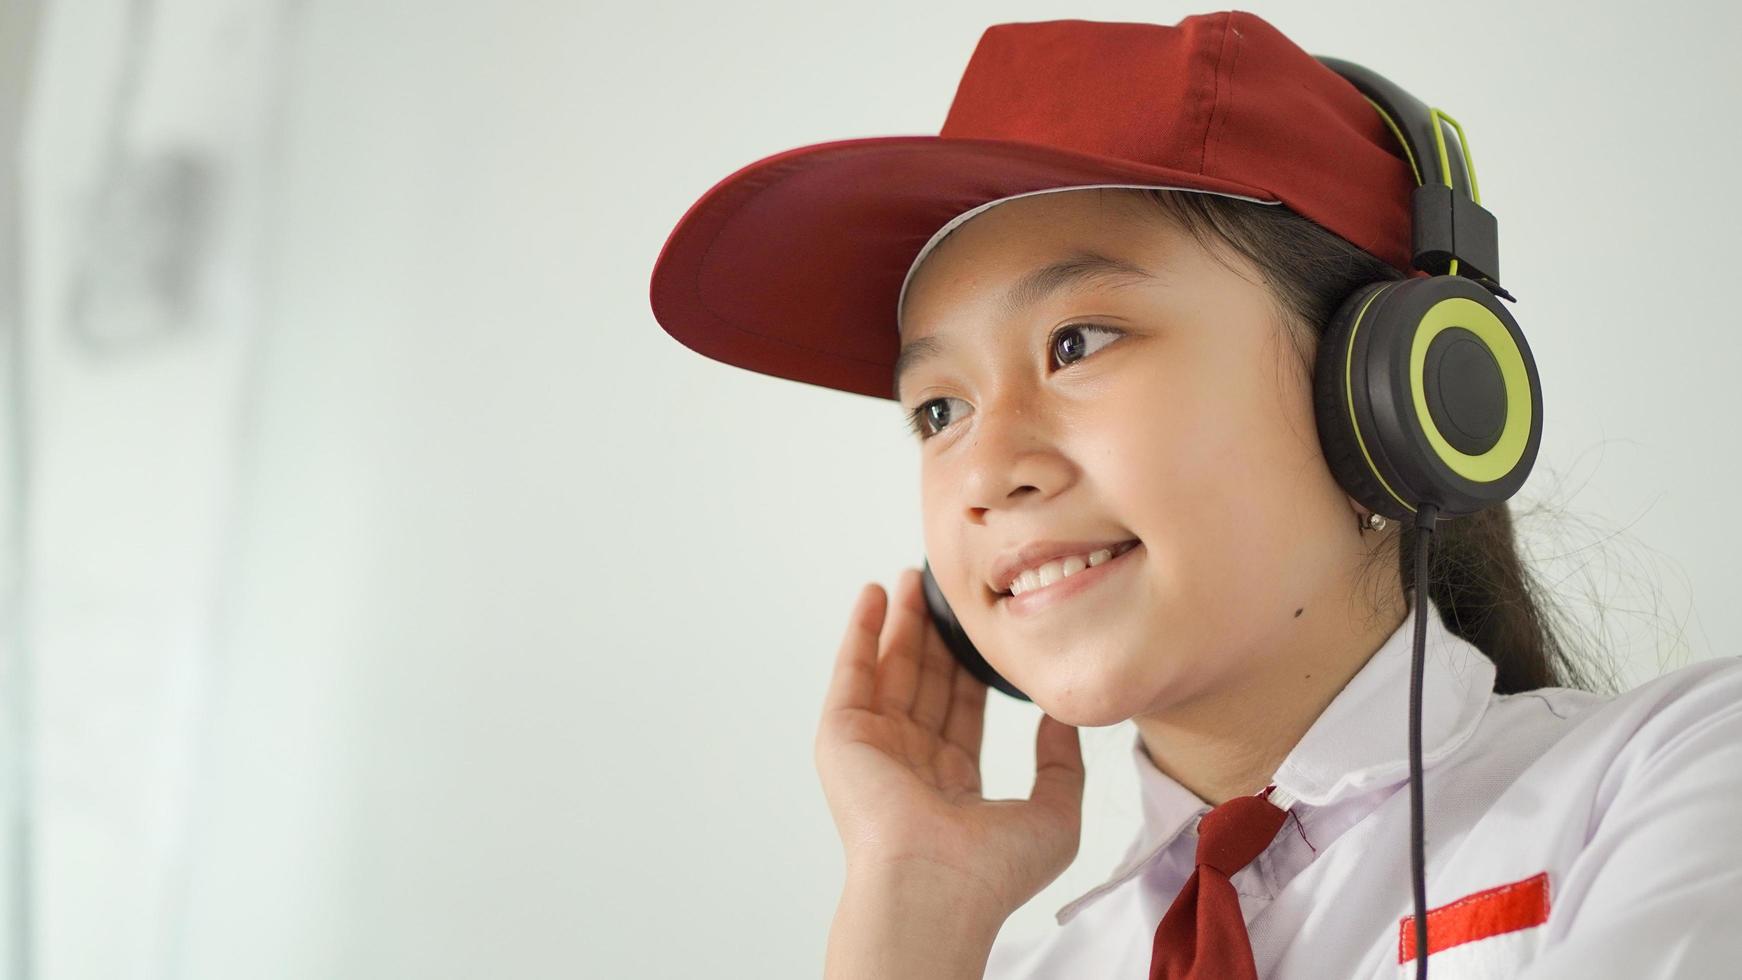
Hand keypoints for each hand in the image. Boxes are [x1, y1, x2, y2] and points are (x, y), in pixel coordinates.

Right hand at [813, 567, 1085, 918]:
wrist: (935, 885)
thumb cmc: (993, 869)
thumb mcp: (1054, 813)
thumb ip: (1062, 763)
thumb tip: (1063, 717)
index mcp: (952, 783)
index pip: (964, 710)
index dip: (973, 666)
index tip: (985, 626)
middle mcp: (908, 762)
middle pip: (926, 681)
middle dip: (936, 634)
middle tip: (945, 587)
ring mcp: (873, 747)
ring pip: (891, 669)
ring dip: (900, 621)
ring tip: (912, 577)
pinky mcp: (843, 735)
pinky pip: (853, 672)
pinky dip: (862, 632)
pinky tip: (875, 594)